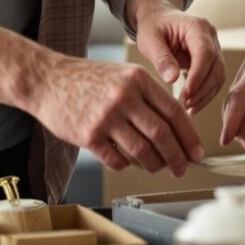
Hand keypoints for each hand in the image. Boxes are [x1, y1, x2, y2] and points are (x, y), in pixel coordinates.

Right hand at [29, 58, 204, 174]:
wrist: (47, 80)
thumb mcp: (122, 75)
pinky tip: (127, 161)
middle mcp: (124, 96)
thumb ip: (148, 97)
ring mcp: (106, 117)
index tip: (196, 152)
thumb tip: (174, 131)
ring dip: (154, 165)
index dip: (189, 137)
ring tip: (156, 167)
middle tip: (182, 168)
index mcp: (137, 79)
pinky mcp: (89, 136)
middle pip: (162, 134)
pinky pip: (117, 160)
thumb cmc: (87, 79)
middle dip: (177, 157)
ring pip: (142, 151)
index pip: (174, 112)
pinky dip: (127, 165)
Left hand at [132, 9, 223, 112]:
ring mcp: (214, 47)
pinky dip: (205, 93)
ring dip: (206, 94)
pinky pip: (214, 79)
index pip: (205, 53)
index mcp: (197, 27)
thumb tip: (172, 80)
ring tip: (189, 107)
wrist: (158, 19)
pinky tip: (192, 104)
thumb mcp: (149, 40)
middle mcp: (210, 36)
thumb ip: (161, 58)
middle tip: (186, 104)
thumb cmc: (153, 27)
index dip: (198, 75)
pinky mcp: (211, 59)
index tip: (186, 94)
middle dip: (203, 88)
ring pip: (218, 75)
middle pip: (216, 66)